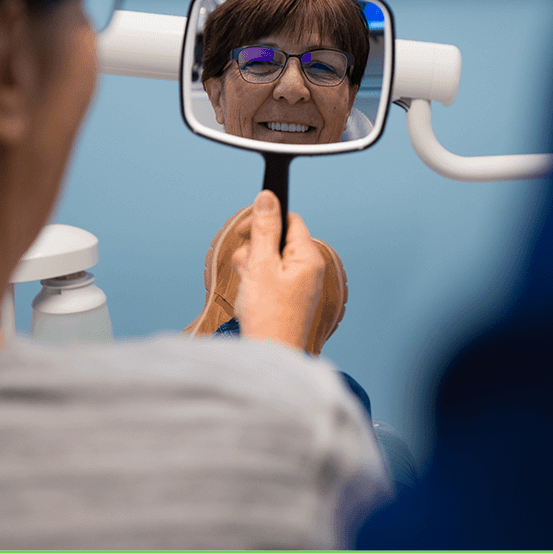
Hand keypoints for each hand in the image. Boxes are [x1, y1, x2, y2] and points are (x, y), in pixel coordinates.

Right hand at [231, 190, 324, 351]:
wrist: (270, 356)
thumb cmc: (269, 316)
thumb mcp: (261, 265)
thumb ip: (264, 229)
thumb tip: (268, 197)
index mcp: (307, 257)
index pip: (290, 220)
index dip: (265, 219)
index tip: (245, 229)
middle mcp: (306, 269)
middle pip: (276, 240)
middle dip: (254, 250)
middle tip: (247, 268)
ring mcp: (297, 284)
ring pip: (268, 259)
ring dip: (251, 268)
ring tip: (248, 288)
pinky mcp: (287, 297)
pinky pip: (268, 278)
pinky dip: (255, 282)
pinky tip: (250, 298)